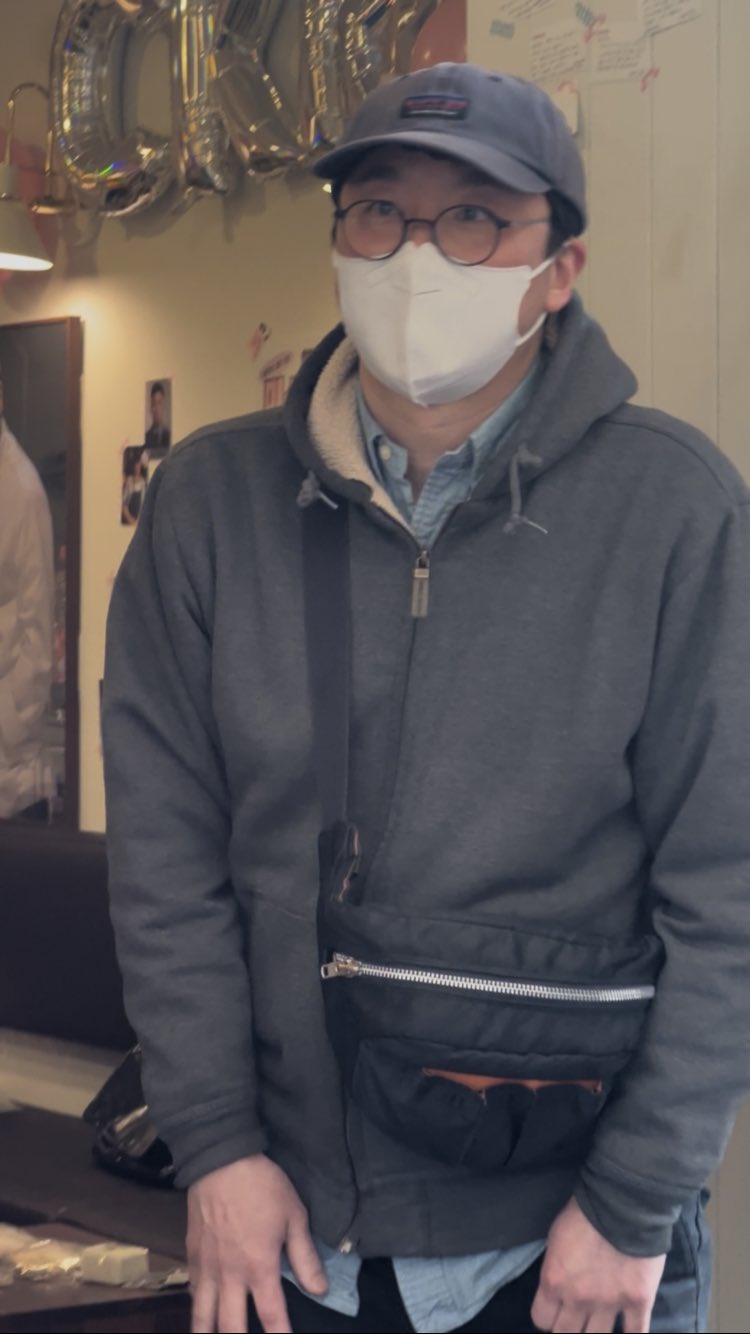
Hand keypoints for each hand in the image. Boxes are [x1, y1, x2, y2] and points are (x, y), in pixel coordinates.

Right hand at [188, 1154, 327, 1333]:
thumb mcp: (294, 1215)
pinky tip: (202, 1313)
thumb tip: (320, 1290)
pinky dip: (197, 1309)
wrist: (220, 1160)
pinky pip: (193, 1292)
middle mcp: (230, 1275)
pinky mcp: (192, 1255)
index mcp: (259, 1267)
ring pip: (202, 1317)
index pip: (271, 1316)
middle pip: (231, 1327)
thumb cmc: (263, 1186)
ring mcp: (207, 1267)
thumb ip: (305, 1257)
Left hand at [531, 1197, 665, 1332]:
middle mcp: (579, 1300)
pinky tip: (630, 1333)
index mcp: (554, 1281)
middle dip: (568, 1328)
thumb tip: (559, 1285)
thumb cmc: (584, 1212)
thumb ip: (556, 1268)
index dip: (548, 1316)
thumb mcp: (555, 1238)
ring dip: (595, 1332)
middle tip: (576, 1318)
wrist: (622, 1202)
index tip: (555, 1309)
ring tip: (598, 1323)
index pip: (542, 1320)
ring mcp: (610, 1304)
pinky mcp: (638, 1301)